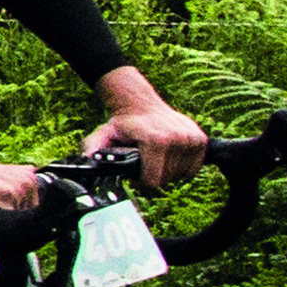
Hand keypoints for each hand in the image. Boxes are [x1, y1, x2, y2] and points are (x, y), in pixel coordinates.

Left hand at [82, 72, 211, 190]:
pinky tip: (169, 157)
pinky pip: (194, 168)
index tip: (135, 176)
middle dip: (153, 177)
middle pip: (167, 180)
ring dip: (168, 172)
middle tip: (144, 165)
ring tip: (155, 159)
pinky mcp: (200, 139)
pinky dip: (182, 167)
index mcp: (155, 140)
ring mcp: (191, 138)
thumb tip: (86, 162)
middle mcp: (176, 138)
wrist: (140, 103)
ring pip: (181, 176)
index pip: (153, 181)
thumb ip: (93, 150)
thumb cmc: (122, 124)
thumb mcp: (102, 135)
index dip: (141, 183)